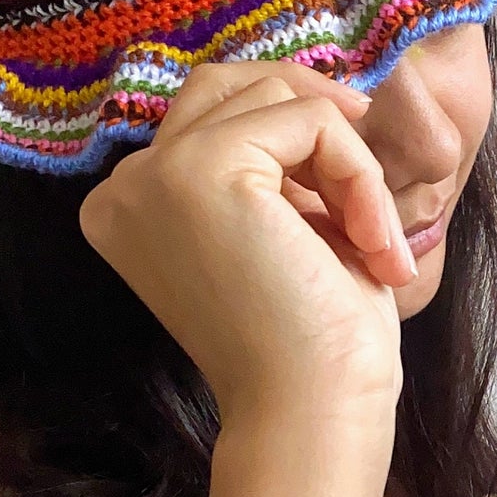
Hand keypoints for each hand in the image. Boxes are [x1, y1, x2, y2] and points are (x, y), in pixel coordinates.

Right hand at [78, 62, 416, 428]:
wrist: (311, 412)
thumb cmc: (311, 337)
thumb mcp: (282, 225)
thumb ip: (272, 162)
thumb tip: (317, 88)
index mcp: (129, 205)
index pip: (211, 113)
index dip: (293, 137)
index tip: (349, 200)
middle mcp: (122, 186)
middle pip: (229, 83)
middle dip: (314, 115)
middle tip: (368, 183)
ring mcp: (154, 174)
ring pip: (276, 95)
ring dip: (348, 160)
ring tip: (374, 237)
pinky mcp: (201, 170)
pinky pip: (310, 120)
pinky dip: (359, 172)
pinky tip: (372, 242)